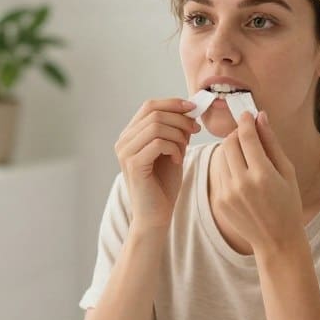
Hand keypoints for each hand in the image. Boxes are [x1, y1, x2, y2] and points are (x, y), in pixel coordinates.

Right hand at [114, 97, 199, 230]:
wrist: (156, 216)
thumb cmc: (163, 186)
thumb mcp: (172, 151)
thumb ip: (175, 131)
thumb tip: (188, 110)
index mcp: (130, 135)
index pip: (149, 105)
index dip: (172, 103)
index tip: (193, 108)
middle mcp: (123, 141)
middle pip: (154, 112)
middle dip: (180, 119)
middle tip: (195, 130)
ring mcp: (126, 152)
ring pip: (156, 125)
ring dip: (178, 135)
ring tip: (184, 150)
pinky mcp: (133, 164)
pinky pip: (157, 143)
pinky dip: (173, 148)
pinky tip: (177, 160)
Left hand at [213, 111, 304, 253]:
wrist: (276, 239)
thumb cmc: (288, 204)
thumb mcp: (287, 172)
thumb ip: (272, 143)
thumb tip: (261, 117)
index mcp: (262, 175)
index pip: (246, 137)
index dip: (246, 121)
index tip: (247, 114)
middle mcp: (241, 183)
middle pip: (229, 143)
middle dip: (237, 133)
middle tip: (247, 134)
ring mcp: (227, 194)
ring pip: (221, 157)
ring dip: (231, 149)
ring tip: (245, 153)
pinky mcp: (219, 201)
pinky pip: (219, 173)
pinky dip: (227, 166)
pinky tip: (240, 171)